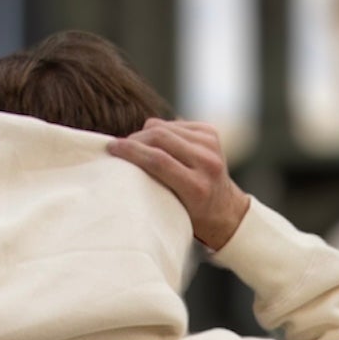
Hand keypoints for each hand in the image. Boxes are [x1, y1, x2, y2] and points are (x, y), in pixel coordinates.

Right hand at [108, 118, 248, 250]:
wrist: (226, 211)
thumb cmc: (190, 216)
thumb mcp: (172, 210)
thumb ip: (153, 185)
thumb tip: (123, 155)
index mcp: (198, 188)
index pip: (158, 161)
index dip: (131, 151)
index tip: (111, 148)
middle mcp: (208, 163)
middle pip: (160, 137)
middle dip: (135, 139)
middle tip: (119, 146)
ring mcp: (211, 145)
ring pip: (165, 127)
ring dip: (145, 133)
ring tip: (135, 146)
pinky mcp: (210, 133)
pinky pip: (174, 123)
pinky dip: (161, 130)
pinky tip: (158, 144)